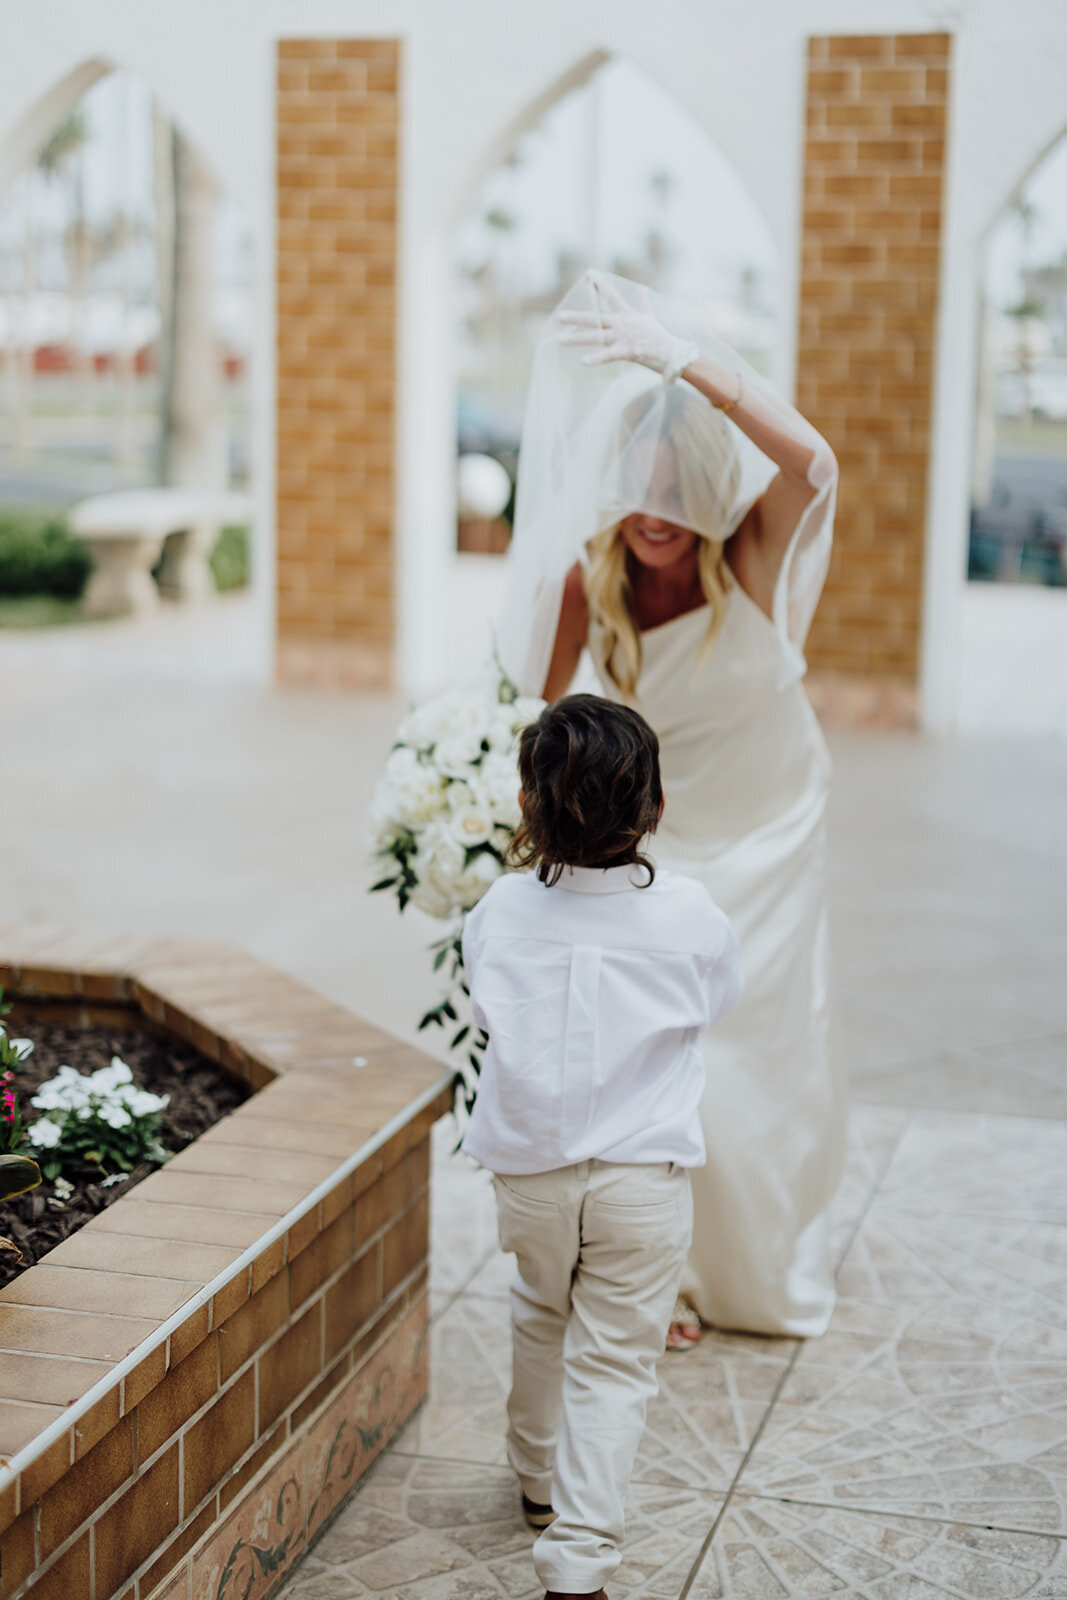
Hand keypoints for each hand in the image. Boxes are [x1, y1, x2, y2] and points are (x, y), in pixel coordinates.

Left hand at [557, 276, 698, 381]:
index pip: (611, 297)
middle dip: (577, 317)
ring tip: (561, 340)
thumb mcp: (649, 317)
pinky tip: (584, 361)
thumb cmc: (659, 337)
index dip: (600, 285)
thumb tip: (641, 288)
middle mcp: (623, 324)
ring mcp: (624, 337)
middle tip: (560, 316)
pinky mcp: (627, 351)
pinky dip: (597, 358)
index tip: (588, 274)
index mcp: (627, 315)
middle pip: (596, 318)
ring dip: (578, 339)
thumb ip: (642, 303)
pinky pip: (609, 355)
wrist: (672, 353)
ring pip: (597, 337)